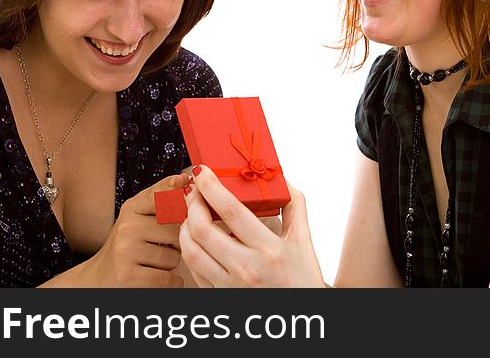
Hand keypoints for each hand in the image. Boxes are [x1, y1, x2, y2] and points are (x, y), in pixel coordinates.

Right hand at [78, 173, 190, 286]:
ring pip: (174, 256)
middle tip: (159, 248)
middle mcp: (126, 226)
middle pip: (177, 230)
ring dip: (170, 264)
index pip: (161, 196)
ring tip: (151, 263)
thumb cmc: (127, 246)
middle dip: (176, 243)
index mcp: (131, 209)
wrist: (98, 278)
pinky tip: (159, 279)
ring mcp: (125, 250)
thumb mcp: (138, 218)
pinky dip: (171, 283)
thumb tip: (186, 178)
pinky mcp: (128, 275)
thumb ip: (160, 199)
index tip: (185, 182)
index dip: (176, 192)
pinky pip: (168, 278)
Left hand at [178, 165, 324, 287]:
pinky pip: (194, 270)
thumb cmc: (303, 279)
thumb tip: (281, 177)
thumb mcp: (304, 241)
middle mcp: (246, 268)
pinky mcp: (219, 297)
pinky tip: (196, 238)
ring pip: (191, 250)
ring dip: (185, 227)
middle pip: (202, 229)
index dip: (210, 186)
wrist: (298, 318)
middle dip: (192, 203)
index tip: (202, 171)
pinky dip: (190, 249)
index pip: (230, 209)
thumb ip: (295, 205)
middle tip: (194, 190)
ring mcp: (230, 286)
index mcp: (269, 249)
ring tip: (191, 213)